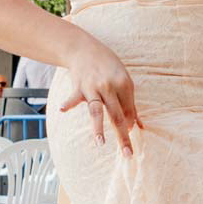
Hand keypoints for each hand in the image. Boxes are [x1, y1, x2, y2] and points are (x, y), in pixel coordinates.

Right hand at [58, 34, 142, 155]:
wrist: (85, 49)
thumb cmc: (108, 67)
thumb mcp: (123, 81)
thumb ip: (130, 104)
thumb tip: (140, 126)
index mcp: (125, 85)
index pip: (129, 111)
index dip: (130, 124)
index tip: (128, 133)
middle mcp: (110, 88)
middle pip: (117, 116)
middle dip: (123, 136)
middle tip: (128, 154)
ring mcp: (93, 88)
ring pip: (97, 111)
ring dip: (98, 127)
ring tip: (100, 143)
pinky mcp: (78, 87)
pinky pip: (74, 98)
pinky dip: (68, 103)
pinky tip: (63, 109)